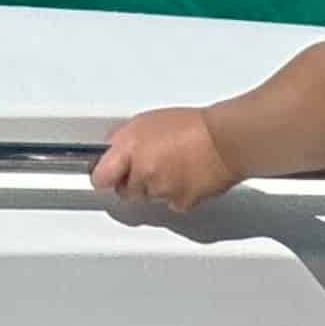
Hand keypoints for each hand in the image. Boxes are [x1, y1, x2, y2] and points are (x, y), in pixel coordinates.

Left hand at [93, 106, 236, 213]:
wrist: (224, 140)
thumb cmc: (192, 126)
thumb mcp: (147, 122)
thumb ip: (126, 140)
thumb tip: (113, 150)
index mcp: (129, 147)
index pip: (100, 176)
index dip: (104, 176)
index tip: (107, 174)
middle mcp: (141, 171)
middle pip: (124, 191)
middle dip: (132, 181)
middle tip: (149, 165)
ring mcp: (159, 190)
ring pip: (147, 198)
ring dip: (154, 188)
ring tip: (174, 167)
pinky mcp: (179, 203)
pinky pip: (170, 204)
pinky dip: (176, 195)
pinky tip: (186, 177)